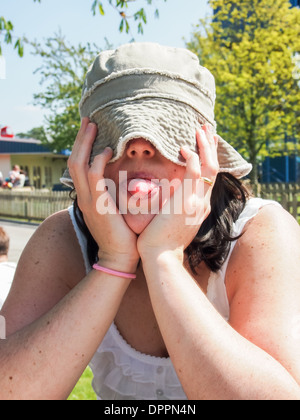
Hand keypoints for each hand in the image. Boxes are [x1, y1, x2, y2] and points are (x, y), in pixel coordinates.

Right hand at [68, 118, 139, 271]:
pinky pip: (93, 177)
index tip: (91, 131)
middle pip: (74, 160)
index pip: (80, 166)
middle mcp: (84, 196)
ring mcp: (88, 200)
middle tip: (88, 120)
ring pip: (79, 164)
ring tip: (93, 126)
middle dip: (81, 139)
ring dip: (85, 143)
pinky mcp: (98, 204)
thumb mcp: (116, 210)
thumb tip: (127, 179)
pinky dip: (97, 161)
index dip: (83, 147)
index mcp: (88, 196)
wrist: (121, 256)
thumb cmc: (124, 233)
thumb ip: (116, 193)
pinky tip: (107, 150)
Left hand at [137, 125, 218, 260]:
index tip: (204, 145)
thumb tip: (170, 193)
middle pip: (214, 169)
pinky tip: (183, 147)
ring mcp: (198, 201)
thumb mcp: (173, 222)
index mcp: (199, 207)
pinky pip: (195, 172)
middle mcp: (203, 203)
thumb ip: (175, 206)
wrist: (160, 257)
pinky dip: (192, 157)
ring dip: (206, 146)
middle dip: (212, 147)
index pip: (208, 178)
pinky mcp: (188, 200)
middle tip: (208, 129)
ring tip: (201, 129)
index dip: (208, 159)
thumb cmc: (161, 242)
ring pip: (210, 167)